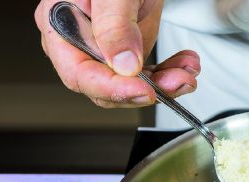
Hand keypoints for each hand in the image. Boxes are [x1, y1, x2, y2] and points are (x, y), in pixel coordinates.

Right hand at [34, 0, 199, 107]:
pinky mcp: (127, 46)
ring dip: (165, 82)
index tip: (144, 91)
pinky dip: (169, 70)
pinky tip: (185, 64)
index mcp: (61, 25)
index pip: (81, 74)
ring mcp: (105, 46)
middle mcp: (80, 41)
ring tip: (186, 72)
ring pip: (132, 83)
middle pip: (108, 86)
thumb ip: (113, 23)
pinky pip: (146, 70)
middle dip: (147, 88)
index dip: (113, 89)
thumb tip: (122, 63)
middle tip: (177, 82)